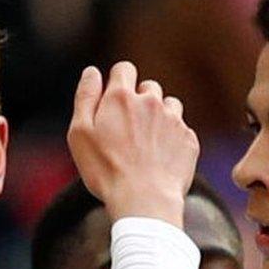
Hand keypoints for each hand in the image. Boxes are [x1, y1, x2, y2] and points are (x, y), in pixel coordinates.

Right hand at [67, 62, 199, 226]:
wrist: (144, 199)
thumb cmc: (105, 169)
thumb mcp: (79, 133)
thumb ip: (85, 97)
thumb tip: (92, 72)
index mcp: (121, 97)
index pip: (124, 69)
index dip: (117, 81)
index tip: (113, 101)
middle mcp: (151, 101)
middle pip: (148, 87)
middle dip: (139, 100)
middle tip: (127, 129)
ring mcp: (174, 120)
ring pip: (169, 105)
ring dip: (158, 115)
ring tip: (146, 142)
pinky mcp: (189, 139)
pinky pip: (181, 130)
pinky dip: (171, 138)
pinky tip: (159, 158)